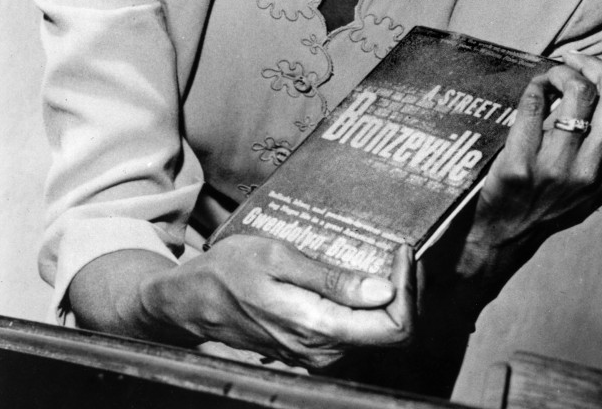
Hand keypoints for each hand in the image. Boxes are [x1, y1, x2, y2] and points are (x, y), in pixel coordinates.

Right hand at [140, 236, 414, 368]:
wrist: (192, 301)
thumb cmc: (228, 272)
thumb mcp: (278, 258)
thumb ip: (331, 279)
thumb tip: (382, 289)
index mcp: (319, 328)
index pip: (394, 327)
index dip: (408, 288)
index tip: (402, 251)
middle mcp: (323, 351)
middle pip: (389, 328)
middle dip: (403, 288)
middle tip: (398, 249)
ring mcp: (317, 353)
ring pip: (373, 330)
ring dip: (383, 294)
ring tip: (377, 255)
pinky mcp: (311, 347)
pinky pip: (353, 329)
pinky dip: (364, 301)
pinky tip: (356, 273)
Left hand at [469, 52, 601, 249]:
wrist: (508, 231)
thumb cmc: (556, 194)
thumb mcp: (600, 173)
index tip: (590, 69)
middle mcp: (592, 172)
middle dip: (591, 64)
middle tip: (571, 60)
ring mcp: (557, 170)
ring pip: (575, 92)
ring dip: (559, 72)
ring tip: (550, 78)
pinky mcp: (520, 165)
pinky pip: (534, 104)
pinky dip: (535, 87)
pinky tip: (533, 91)